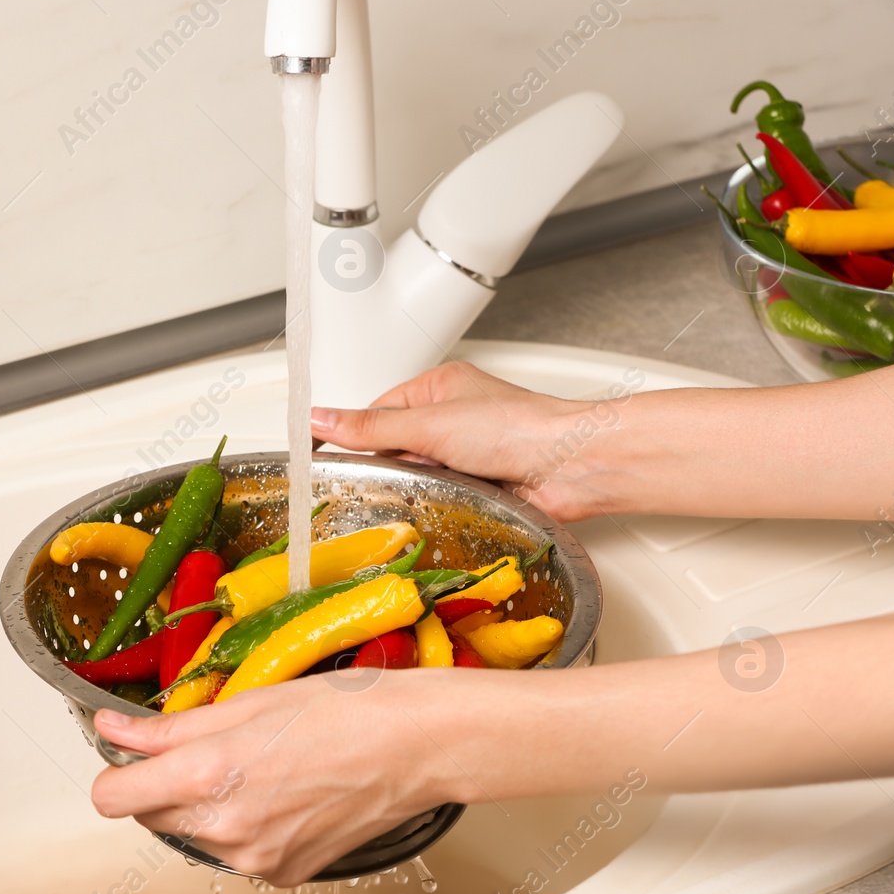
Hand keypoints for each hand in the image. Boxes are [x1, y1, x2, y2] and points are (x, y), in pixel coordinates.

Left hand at [90, 672, 462, 885]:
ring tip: (259, 766)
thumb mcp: (248, 702)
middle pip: (150, 816)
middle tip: (208, 748)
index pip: (112, 797)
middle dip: (164, 784)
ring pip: (194, 834)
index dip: (115, 772)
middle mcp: (226, 826)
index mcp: (208, 774)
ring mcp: (254, 857)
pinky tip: (281, 793)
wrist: (418, 746)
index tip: (127, 754)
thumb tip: (116, 729)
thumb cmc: (348, 711)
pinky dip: (245, 825)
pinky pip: (236, 852)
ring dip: (207, 805)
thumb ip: (170, 727)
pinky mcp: (282, 874)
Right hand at [309, 361, 622, 521]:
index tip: (328, 456)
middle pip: (396, 449)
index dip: (355, 436)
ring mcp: (467, 454)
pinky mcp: (480, 486)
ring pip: (419, 478)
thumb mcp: (429, 423)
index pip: (378, 413)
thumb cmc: (518, 428)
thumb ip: (370, 428)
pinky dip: (441, 504)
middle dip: (395, 466)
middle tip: (394, 474)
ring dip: (421, 487)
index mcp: (438, 388)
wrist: (572, 466)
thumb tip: (321, 418)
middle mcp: (453, 419)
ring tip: (428, 488)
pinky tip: (445, 505)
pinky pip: (443, 499)